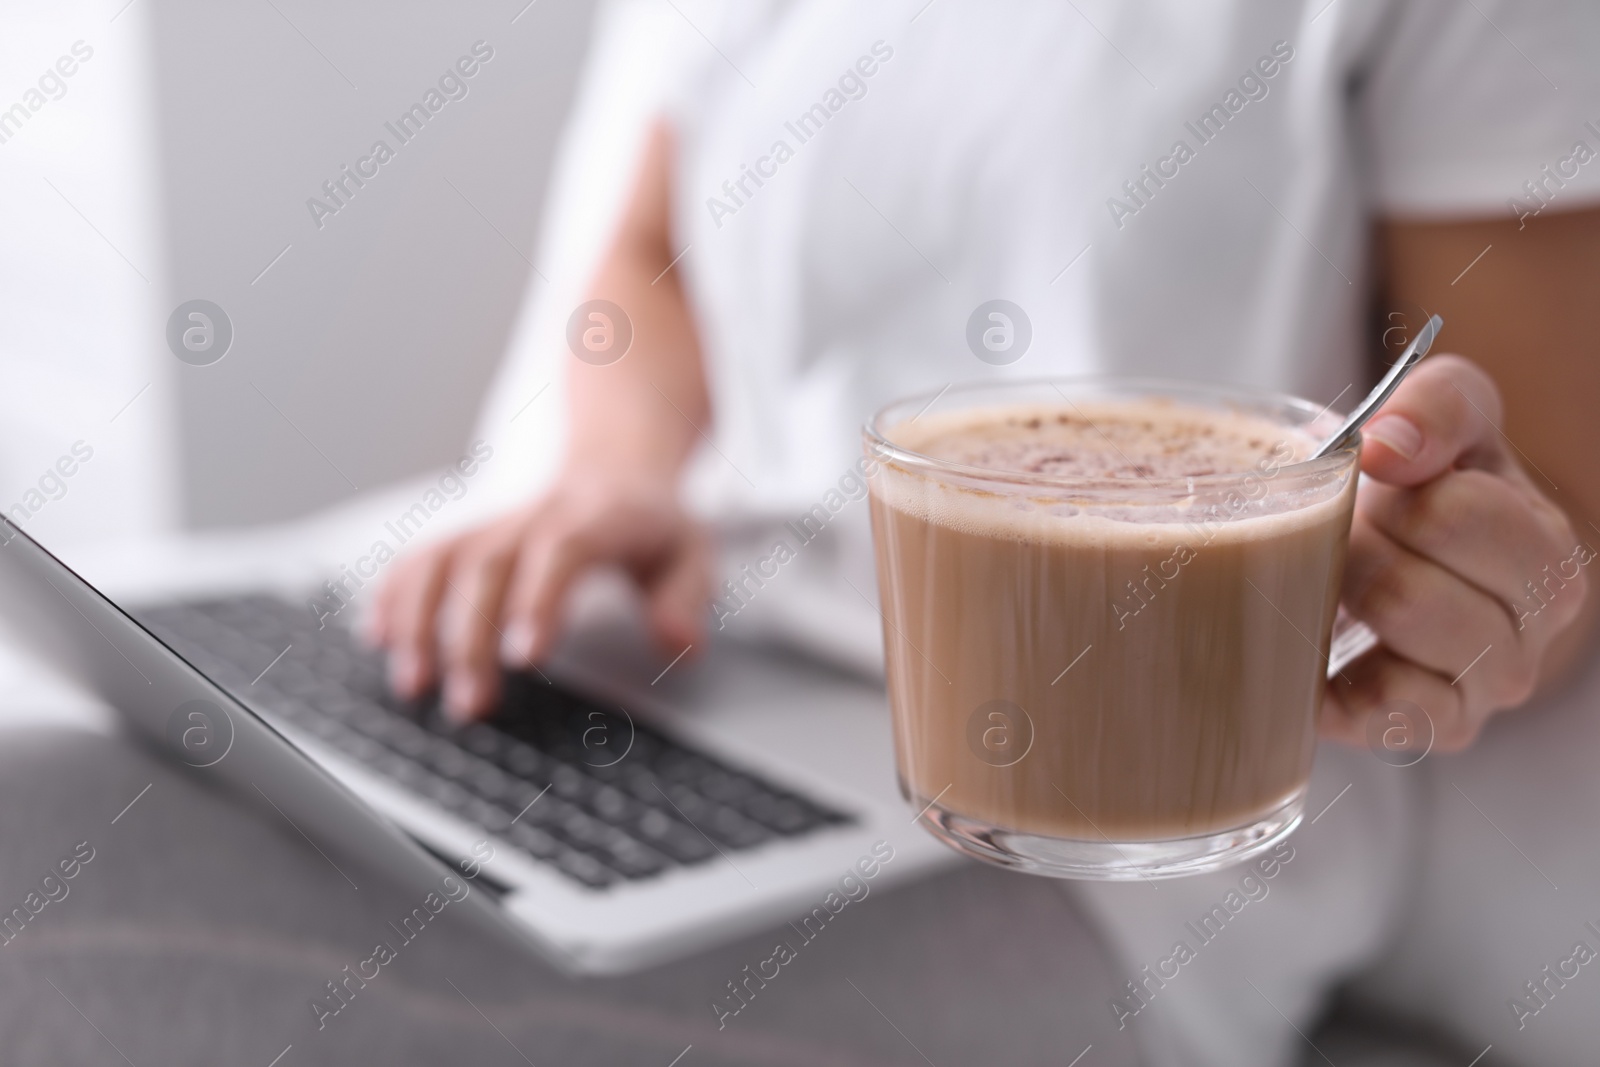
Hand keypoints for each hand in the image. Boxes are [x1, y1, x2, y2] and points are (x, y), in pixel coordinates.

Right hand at [367, 469, 710, 720]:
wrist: (616, 468)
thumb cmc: (653, 526)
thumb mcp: (693, 555)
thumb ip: (687, 601)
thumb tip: (677, 644)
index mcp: (595, 520)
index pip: (561, 552)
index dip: (538, 599)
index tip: (526, 657)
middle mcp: (535, 518)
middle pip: (489, 566)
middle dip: (470, 637)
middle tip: (470, 703)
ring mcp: (495, 525)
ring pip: (443, 560)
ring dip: (418, 620)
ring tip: (413, 684)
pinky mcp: (468, 535)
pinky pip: (421, 555)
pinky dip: (393, 593)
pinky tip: (378, 637)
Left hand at [1321, 355, 1588, 750]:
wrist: (1384, 550)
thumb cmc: (1417, 484)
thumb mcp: (1437, 416)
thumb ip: (1434, 406)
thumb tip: (1388, 447)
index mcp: (1546, 552)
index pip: (1458, 517)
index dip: (1390, 497)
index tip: (1378, 492)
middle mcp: (1532, 632)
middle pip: (1412, 593)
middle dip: (1356, 552)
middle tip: (1346, 539)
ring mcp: (1486, 689)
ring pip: (1393, 646)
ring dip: (1341, 601)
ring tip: (1337, 583)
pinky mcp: (1434, 732)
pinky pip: (1385, 712)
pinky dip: (1339, 680)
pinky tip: (1327, 650)